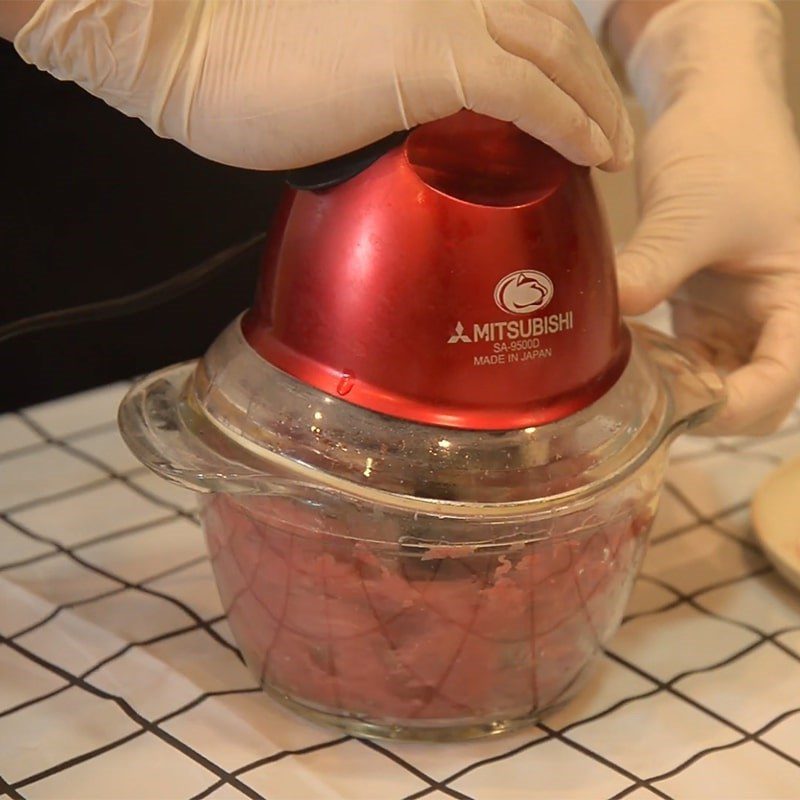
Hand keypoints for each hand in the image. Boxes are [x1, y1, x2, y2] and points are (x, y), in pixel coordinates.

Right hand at [12, 0, 631, 170]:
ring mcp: (443, 11)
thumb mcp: (335, 57)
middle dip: (592, 79)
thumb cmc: (243, 64)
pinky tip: (593, 151)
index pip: (520, 12)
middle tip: (612, 131)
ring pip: (555, 50)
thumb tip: (408, 119)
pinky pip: (529, 90)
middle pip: (552, 25)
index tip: (580, 102)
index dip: (562, 55)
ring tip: (614, 148)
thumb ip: (392, 76)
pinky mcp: (432, 54)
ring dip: (595, 103)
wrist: (189, 51)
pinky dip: (570, 121)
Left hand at [614, 0, 799, 434]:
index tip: (679, 407)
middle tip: (644, 399)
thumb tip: (605, 318)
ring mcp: (742, 318)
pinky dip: (661, 368)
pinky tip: (624, 357)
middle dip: (704, 408)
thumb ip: (655, 266)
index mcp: (799, 298)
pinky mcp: (709, 312)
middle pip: (754, 395)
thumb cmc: (726, 151)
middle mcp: (776, 317)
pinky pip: (690, 360)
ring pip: (718, 382)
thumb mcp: (693, 211)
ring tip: (627, 378)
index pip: (783, 378)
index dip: (736, 406)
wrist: (713, 111)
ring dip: (678, 391)